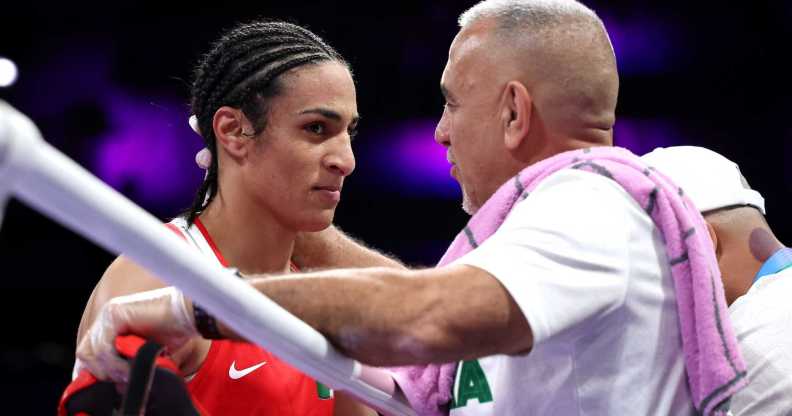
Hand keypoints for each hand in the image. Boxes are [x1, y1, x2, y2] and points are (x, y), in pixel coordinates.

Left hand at [76, 287, 197, 381]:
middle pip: (86, 353)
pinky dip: (115, 362)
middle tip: (122, 381)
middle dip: (102, 372)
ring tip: (129, 374)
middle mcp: (106, 317)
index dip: (95, 371)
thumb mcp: (145, 353)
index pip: (89, 353)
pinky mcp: (115, 313)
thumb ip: (126, 365)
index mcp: (111, 324)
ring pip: (92, 352)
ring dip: (110, 369)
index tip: (107, 385)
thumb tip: (116, 387)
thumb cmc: (174, 332)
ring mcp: (109, 314)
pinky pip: (104, 346)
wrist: (189, 314)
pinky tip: (131, 366)